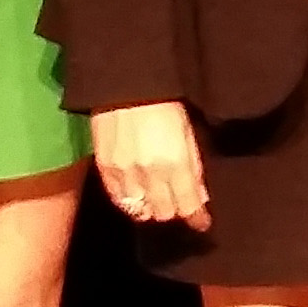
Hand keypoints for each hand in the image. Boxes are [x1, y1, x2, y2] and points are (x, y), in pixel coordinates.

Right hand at [90, 101, 207, 225]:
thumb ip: (194, 168)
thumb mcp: (189, 132)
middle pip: (165, 213)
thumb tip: (200, 198)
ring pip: (141, 211)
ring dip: (151, 207)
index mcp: (176, 164)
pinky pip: (119, 200)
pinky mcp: (105, 168)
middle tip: (178, 202)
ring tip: (156, 198)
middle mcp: (150, 175)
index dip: (197, 218)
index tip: (202, 222)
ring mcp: (125, 173)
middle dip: (175, 210)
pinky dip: (130, 201)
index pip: (188, 206)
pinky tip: (137, 193)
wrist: (126, 83)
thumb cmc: (165, 102)